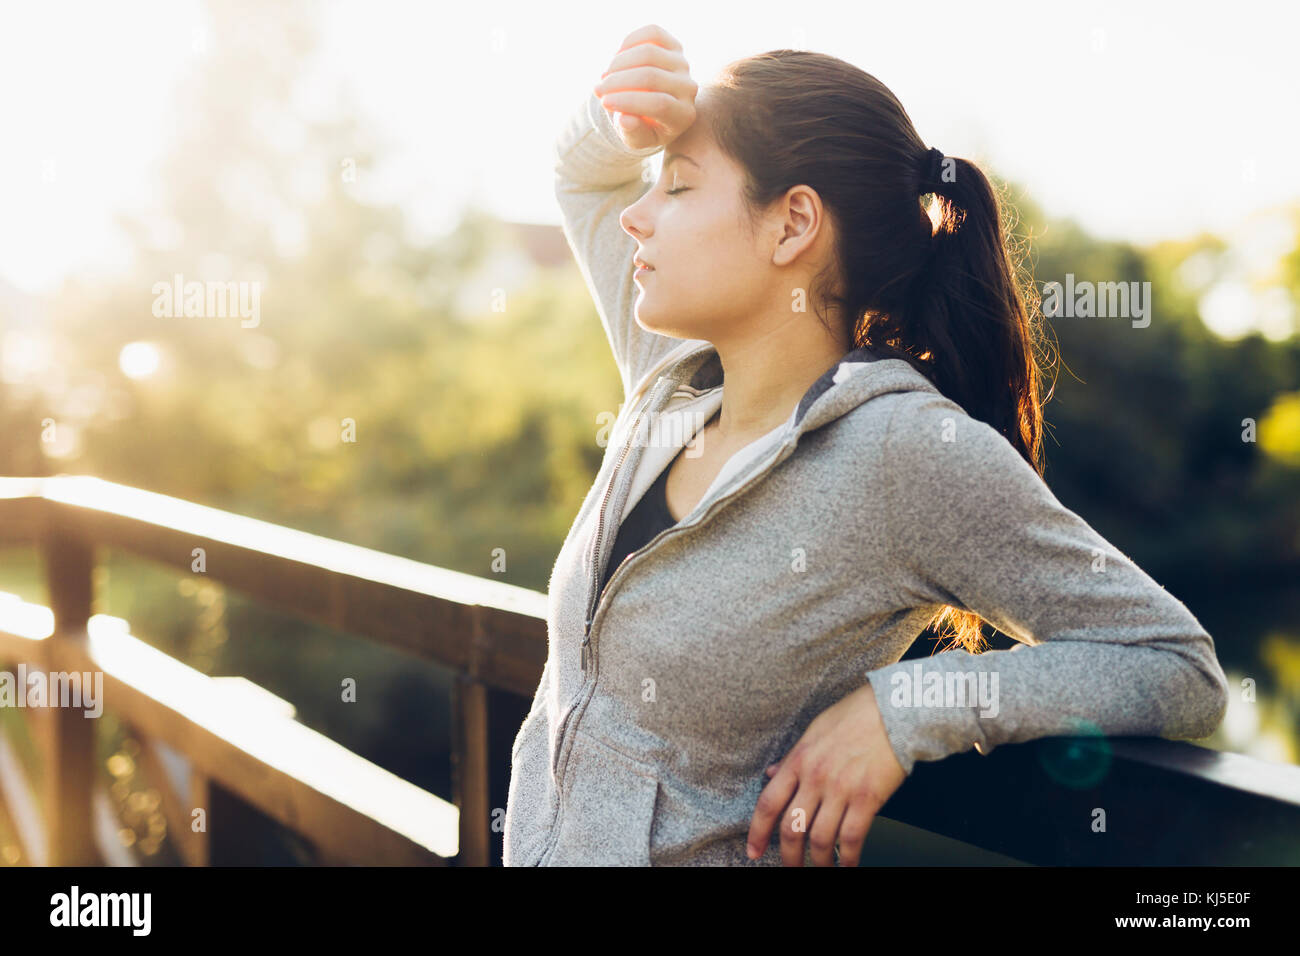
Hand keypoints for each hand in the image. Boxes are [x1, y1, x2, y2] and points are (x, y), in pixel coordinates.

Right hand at [592, 23, 696, 150]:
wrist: (654, 108)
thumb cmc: (643, 127)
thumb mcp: (637, 139)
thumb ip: (633, 134)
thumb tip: (625, 120)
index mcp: (684, 115)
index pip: (659, 104)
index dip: (629, 101)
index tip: (605, 103)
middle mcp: (689, 88)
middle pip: (651, 76)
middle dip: (618, 82)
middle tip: (598, 90)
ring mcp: (683, 64)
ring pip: (649, 53)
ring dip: (618, 63)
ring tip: (604, 77)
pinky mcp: (674, 45)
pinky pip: (651, 33)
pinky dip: (628, 43)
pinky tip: (615, 58)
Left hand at [747, 681, 906, 865]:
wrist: (894, 711)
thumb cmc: (856, 715)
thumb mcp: (815, 730)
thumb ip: (792, 757)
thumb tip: (772, 774)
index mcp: (799, 760)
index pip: (768, 803)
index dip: (757, 832)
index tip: (753, 851)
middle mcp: (815, 777)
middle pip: (792, 828)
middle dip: (788, 856)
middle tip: (790, 868)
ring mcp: (841, 789)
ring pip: (820, 839)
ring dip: (818, 862)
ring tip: (820, 870)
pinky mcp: (867, 799)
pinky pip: (850, 838)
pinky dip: (847, 858)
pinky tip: (847, 865)